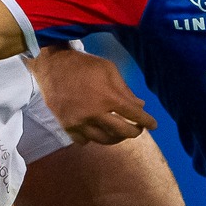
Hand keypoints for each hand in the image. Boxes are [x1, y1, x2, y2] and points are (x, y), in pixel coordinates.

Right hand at [33, 48, 157, 144]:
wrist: (52, 66)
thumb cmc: (84, 65)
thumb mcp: (109, 70)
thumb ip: (125, 90)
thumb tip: (140, 106)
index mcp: (108, 97)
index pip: (134, 115)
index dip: (147, 121)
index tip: (153, 124)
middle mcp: (95, 113)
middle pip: (122, 132)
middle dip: (135, 132)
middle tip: (138, 129)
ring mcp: (79, 122)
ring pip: (104, 140)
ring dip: (116, 138)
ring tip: (120, 132)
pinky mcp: (67, 126)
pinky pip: (84, 141)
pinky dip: (93, 138)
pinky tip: (97, 131)